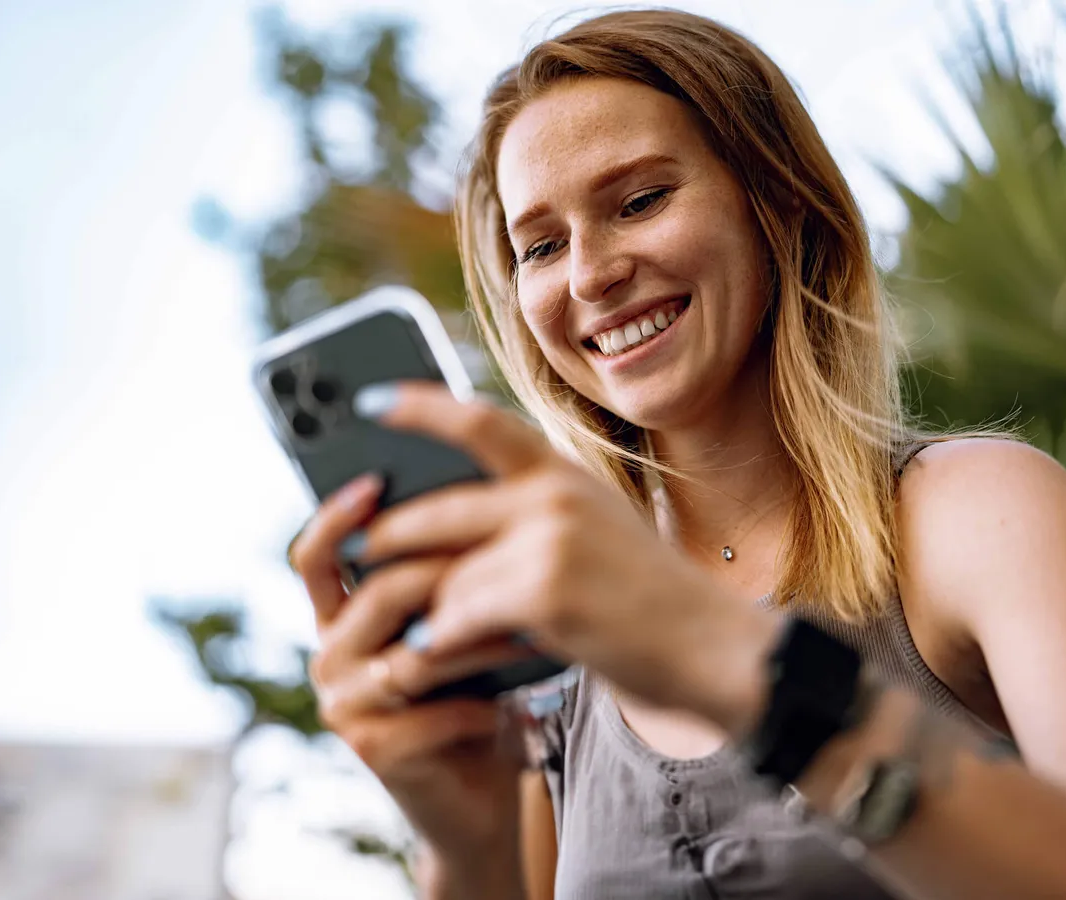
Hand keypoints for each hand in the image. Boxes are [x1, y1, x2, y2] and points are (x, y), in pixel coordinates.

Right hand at [289, 472, 527, 878]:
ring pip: (413, 652)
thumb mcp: (463, 626)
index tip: (374, 478)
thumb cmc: (478, 693)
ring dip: (481, 639)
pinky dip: (485, 701)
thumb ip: (452, 577)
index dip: (337, 515)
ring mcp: (344, 704)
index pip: (317, 555)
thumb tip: (480, 499)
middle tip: (511, 556)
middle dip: (449, 573)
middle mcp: (330, 655)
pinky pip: (432, 708)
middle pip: (378, 593)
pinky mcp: (374, 747)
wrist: (486, 793)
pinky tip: (525, 699)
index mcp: (342, 616)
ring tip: (536, 628)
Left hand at [336, 382, 782, 733]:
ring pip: (439, 574)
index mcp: (564, 473)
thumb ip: (534, 517)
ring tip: (394, 634)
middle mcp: (553, 495)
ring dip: (412, 611)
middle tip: (355, 557)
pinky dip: (437, 644)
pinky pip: (455, 616)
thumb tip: (445, 524)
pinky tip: (433, 658)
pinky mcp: (541, 592)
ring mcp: (548, 540)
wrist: (710, 647)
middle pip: (433, 511)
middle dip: (384, 540)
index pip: (479, 422)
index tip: (367, 404)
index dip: (419, 408)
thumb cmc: (649, 601)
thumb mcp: (598, 532)